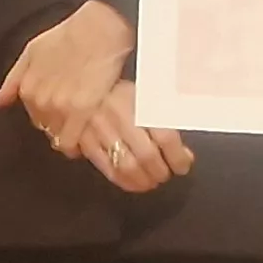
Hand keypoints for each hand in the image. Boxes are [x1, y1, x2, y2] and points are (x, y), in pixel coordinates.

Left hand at [0, 2, 134, 139]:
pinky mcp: (82, 111)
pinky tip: (86, 133)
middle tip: (75, 113)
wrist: (99, 29)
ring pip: (59, 138)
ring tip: (84, 122)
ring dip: (70, 133)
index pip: (34, 117)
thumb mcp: (32, 53)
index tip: (61, 109)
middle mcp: (40, 100)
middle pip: (47, 128)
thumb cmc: (69, 36)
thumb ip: (13, 81)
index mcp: (27, 88)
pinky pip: (72, 142)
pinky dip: (77, 143)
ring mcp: (60, 107)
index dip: (49, 115)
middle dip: (59, 124)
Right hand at [56, 81, 193, 192]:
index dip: (178, 157)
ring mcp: (99, 130)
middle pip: (147, 155)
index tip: (183, 165)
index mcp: (139, 101)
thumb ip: (162, 119)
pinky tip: (132, 183)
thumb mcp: (144, 94)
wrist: (79, 79)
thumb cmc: (119, 89)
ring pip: (126, 166)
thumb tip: (183, 152)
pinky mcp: (83, 141)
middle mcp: (120, 116)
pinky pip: (105, 168)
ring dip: (143, 180)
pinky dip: (122, 180)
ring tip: (151, 182)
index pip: (166, 136)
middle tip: (165, 175)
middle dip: (160, 171)